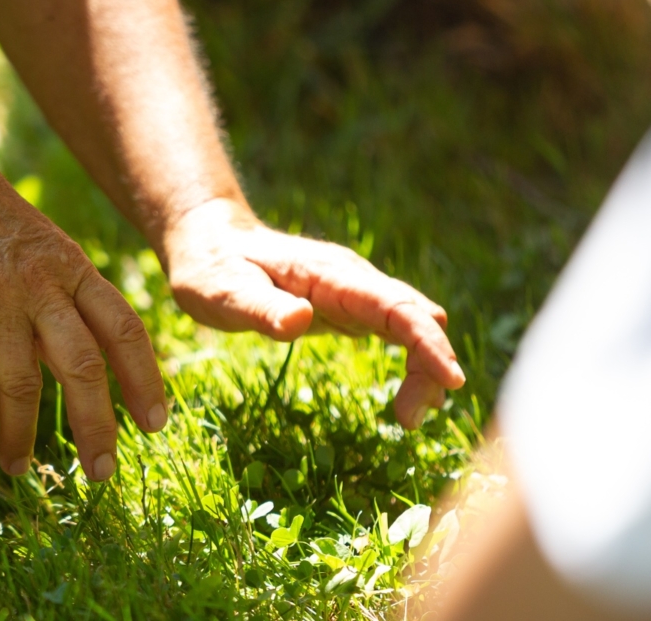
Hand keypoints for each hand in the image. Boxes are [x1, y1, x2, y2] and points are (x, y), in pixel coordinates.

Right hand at [0, 143, 167, 480]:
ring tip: (18, 470)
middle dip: (97, 426)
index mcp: (72, 268)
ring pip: (22, 383)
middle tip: (102, 472)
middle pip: (85, 368)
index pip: (125, 331)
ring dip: (22, 435)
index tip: (155, 424)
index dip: (144, 381)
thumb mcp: (37, 246)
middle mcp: (43, 285)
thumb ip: (59, 301)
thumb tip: (73, 368)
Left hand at [161, 198, 464, 428]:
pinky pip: (396, 333)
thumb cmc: (212, 269)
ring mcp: (355, 294)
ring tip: (409, 417)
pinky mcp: (350, 309)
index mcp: (330, 275)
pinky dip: (412, 363)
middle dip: (431, 365)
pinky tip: (406, 399)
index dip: (427, 343)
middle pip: (418, 318)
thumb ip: (261, 307)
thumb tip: (300, 321)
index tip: (450, 380)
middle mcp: (353, 281)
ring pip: (413, 326)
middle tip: (410, 419)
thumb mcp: (223, 293)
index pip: (396, 306)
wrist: (209, 241)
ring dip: (425, 369)